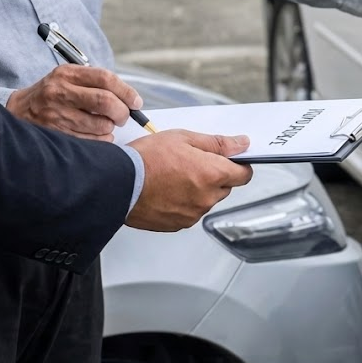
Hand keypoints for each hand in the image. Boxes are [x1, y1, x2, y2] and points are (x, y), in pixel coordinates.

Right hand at [7, 65, 142, 140]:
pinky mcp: (57, 134)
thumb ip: (97, 84)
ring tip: (106, 124)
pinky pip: (92, 140)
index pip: (105, 78)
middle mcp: (60, 92)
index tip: (136, 102)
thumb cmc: (54, 94)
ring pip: (101, 125)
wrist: (19, 111)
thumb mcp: (69, 78)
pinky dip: (102, 139)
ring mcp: (57, 114)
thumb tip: (131, 100)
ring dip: (111, 127)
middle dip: (122, 112)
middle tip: (124, 116)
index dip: (127, 91)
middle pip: (106, 102)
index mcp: (67, 74)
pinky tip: (96, 133)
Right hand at [125, 130, 254, 231]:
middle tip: (191, 164)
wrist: (117, 184)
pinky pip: (190, 212)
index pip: (244, 174)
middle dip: (214, 176)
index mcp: (213, 174)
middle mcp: (207, 197)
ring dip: (198, 190)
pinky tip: (166, 191)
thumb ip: (217, 143)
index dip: (238, 165)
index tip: (230, 160)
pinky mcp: (179, 224)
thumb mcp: (183, 138)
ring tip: (173, 177)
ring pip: (206, 200)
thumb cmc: (145, 159)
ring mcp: (193, 213)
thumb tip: (241, 144)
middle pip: (224, 187)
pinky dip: (183, 203)